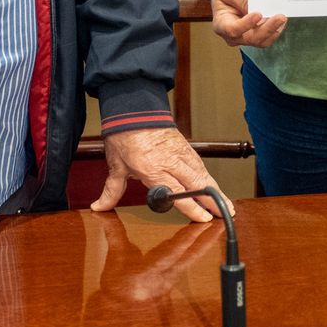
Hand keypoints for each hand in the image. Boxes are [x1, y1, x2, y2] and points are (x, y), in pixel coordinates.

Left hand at [90, 128, 226, 222]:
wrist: (133, 108)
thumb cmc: (124, 135)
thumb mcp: (116, 165)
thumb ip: (112, 190)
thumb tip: (99, 207)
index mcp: (152, 168)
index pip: (176, 192)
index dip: (191, 207)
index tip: (204, 218)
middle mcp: (170, 161)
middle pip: (196, 184)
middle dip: (212, 201)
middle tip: (226, 214)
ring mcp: (180, 152)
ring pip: (202, 174)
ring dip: (215, 190)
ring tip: (227, 205)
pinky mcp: (184, 146)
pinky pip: (199, 164)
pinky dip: (208, 176)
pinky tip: (213, 185)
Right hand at [207, 0, 285, 47]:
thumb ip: (242, 1)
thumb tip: (259, 11)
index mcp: (221, 25)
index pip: (233, 30)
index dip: (246, 24)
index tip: (258, 14)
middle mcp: (232, 35)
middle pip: (250, 38)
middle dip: (267, 29)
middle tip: (280, 17)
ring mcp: (244, 37)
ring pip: (261, 41)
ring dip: (273, 30)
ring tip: (282, 17)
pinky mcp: (255, 35)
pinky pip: (267, 37)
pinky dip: (275, 29)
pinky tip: (281, 19)